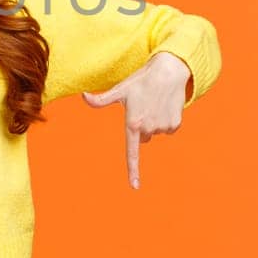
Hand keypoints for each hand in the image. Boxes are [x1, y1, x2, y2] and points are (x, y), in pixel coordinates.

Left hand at [81, 52, 192, 189]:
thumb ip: (100, 99)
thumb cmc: (141, 80)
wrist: (169, 71)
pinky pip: (167, 129)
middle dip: (141, 127)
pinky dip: (166, 120)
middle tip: (142, 107)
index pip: (132, 151)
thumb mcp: (120, 89)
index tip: (135, 186)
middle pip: (142, 138)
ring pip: (154, 133)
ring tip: (154, 103)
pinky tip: (164, 105)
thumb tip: (83, 96)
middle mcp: (148, 128)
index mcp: (133, 123)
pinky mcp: (175, 124)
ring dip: (154, 122)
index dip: (132, 170)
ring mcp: (163, 127)